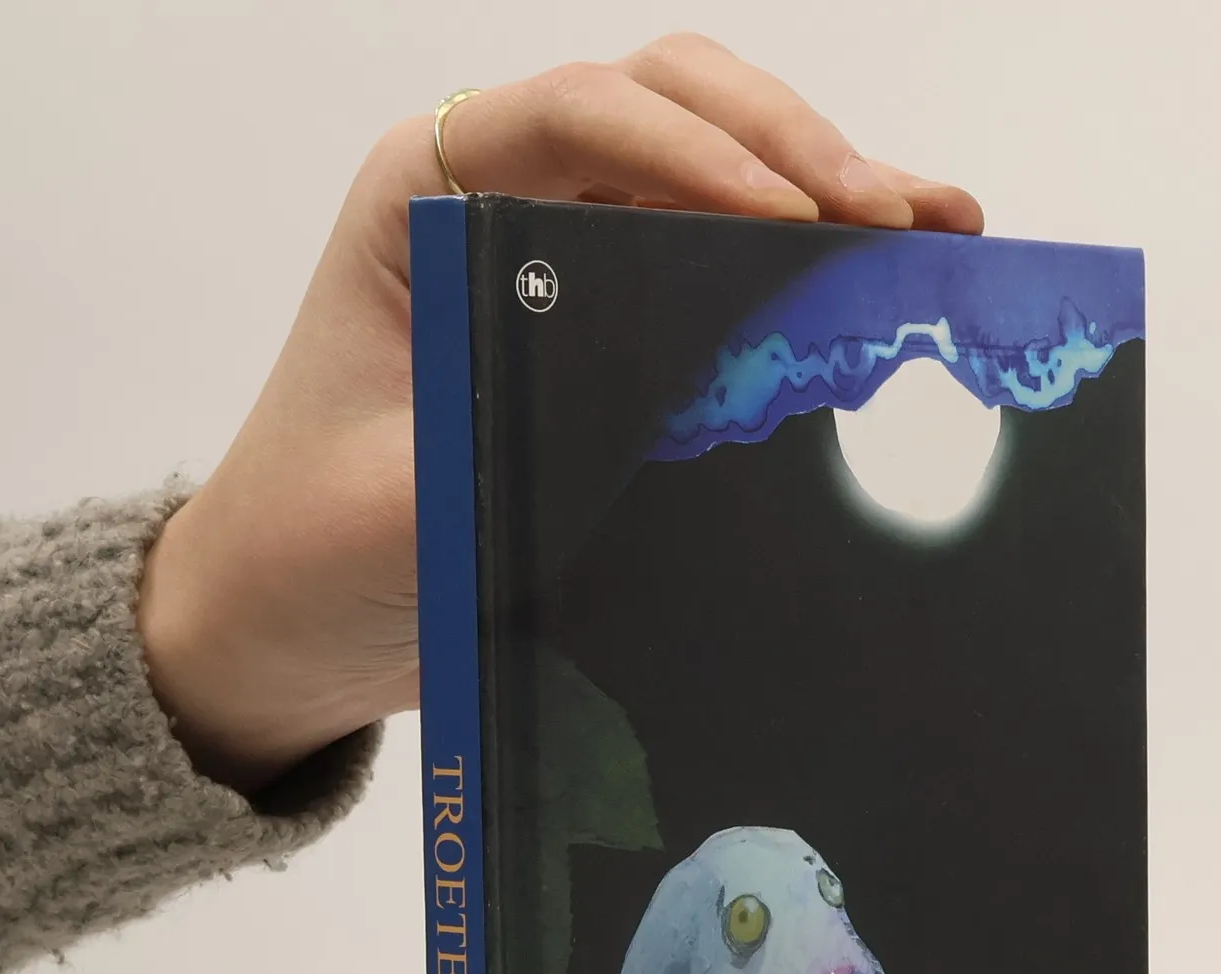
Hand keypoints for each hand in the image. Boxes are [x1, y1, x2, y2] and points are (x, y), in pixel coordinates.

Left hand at [138, 35, 982, 793]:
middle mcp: (500, 200)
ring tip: (932, 227)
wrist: (288, 618)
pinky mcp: (609, 325)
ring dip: (824, 187)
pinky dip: (809, 263)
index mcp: (425, 199)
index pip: (576, 119)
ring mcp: (563, 255)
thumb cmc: (310, 548)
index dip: (697, 153)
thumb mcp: (406, 503)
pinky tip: (895, 276)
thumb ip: (524, 443)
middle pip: (667, 108)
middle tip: (889, 216)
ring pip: (714, 167)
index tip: (795, 220)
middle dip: (790, 148)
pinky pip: (720, 263)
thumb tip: (682, 420)